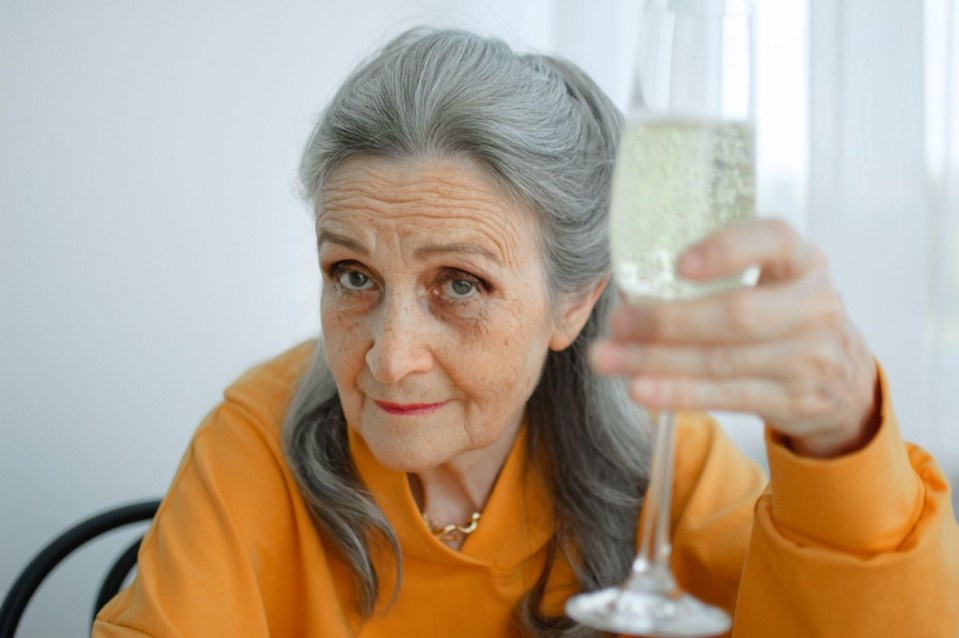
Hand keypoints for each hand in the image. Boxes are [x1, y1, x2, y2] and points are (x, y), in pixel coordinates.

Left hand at [591, 218, 879, 457]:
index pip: (774, 241)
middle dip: (668, 321)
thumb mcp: (775, 279)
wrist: (845, 378)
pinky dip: (677, 393)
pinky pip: (725, 398)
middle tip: (617, 321)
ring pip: (722, 362)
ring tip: (607, 358)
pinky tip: (640, 389)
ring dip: (656, 362)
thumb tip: (630, 277)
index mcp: (804, 261)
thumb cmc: (784, 312)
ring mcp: (808, 358)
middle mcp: (814, 306)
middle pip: (738, 315)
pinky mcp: (793, 400)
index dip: (727, 250)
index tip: (679, 264)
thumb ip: (723, 270)